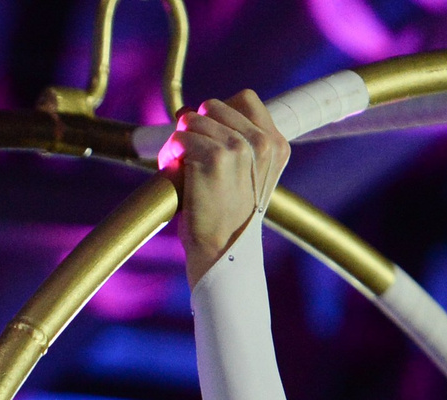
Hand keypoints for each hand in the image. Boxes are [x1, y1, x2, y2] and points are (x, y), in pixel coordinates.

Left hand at [168, 91, 289, 286]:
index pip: (245, 98)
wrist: (222, 252)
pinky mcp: (214, 157)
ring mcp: (239, 148)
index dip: (219, 112)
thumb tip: (189, 112)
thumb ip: (237, 140)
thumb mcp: (248, 175)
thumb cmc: (228, 216)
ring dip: (180, 141)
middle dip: (196, 127)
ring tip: (182, 167)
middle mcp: (262, 143)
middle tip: (191, 154)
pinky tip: (175, 173)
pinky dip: (170, 154)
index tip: (210, 136)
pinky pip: (180, 137)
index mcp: (276, 145)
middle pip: (214, 105)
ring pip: (193, 119)